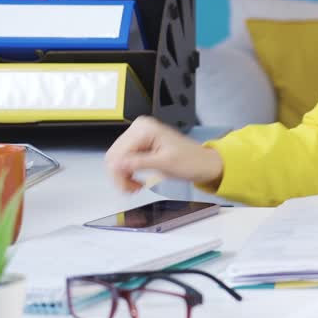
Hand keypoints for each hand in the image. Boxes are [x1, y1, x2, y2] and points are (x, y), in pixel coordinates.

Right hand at [105, 116, 223, 192]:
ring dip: (123, 176)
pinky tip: (135, 180)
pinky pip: (124, 160)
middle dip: (120, 176)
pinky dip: (127, 173)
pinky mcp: (140, 144)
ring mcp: (139, 135)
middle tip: (132, 189)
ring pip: (116, 159)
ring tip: (135, 186)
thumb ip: (140, 162)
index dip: (119, 174)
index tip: (127, 188)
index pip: (118, 153)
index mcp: (145, 128)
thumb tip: (117, 164)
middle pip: (114, 155)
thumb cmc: (191, 161)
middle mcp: (140, 128)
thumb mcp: (165, 164)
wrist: (203, 163)